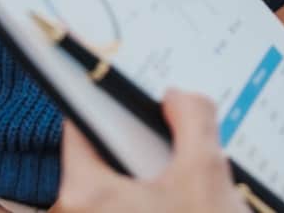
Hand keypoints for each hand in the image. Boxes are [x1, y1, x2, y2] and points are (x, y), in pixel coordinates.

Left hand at [57, 90, 243, 212]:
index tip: (117, 82)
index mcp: (84, 192)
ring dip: (148, 175)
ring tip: (185, 175)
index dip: (100, 99)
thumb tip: (174, 97)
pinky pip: (123, 209)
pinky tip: (185, 201)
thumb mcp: (206, 173)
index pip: (77, 126)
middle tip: (171, 132)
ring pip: (116, 189)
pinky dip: (151, 198)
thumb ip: (191, 119)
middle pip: (100, 159)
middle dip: (136, 142)